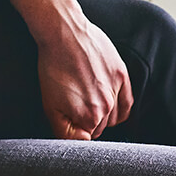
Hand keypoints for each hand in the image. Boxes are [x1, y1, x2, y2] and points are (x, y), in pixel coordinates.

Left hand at [10, 0, 133, 139]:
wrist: (63, 32)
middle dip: (87, 121)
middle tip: (73, 106)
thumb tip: (82, 143)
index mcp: (89, 117)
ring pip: (113, 116)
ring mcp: (116, 90)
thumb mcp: (49, 105)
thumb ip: (65, 132)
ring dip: (102, 113)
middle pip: (100, 127)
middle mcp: (107, 107)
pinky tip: (109, 102)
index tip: (68, 118)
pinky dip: (119, 107)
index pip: (87, 138)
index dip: (75, 130)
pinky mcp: (122, 75)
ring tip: (86, 99)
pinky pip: (127, 103)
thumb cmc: (52, 67)